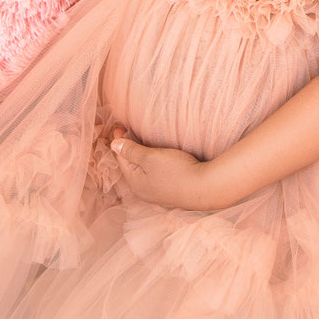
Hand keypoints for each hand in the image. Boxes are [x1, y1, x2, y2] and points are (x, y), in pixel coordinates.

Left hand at [109, 127, 224, 209]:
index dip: (120, 141)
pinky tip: (158, 158)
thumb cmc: (176, 171)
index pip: (121, 158)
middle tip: (129, 130)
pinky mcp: (169, 191)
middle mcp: (142, 190)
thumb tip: (113, 145)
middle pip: (131, 165)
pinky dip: (151, 164)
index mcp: (134, 182)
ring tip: (142, 141)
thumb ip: (131, 151)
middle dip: (129, 148)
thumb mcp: (150, 158)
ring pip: (142, 170)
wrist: (205, 188)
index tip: (120, 126)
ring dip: (140, 156)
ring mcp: (156, 193)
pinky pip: (153, 175)